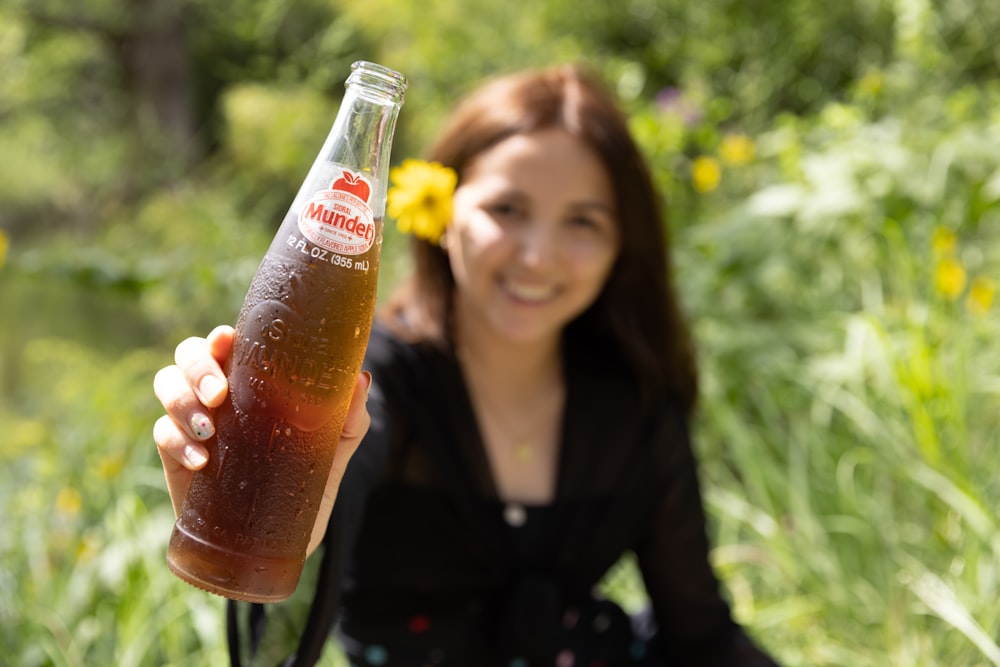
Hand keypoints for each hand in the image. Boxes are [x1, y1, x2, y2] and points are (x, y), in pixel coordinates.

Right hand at [152, 325, 371, 555]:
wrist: (284, 536)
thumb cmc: (309, 477)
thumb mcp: (336, 445)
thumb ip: (349, 414)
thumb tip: (360, 379)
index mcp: (254, 377)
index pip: (229, 342)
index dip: (221, 336)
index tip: (227, 340)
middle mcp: (220, 390)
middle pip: (189, 354)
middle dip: (198, 367)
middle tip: (219, 394)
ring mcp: (195, 419)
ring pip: (167, 384)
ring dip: (182, 401)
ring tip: (210, 429)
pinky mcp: (176, 453)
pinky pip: (162, 433)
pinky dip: (178, 443)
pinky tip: (202, 461)